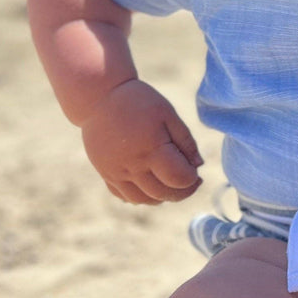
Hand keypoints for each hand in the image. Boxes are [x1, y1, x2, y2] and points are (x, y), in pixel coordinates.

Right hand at [80, 79, 203, 204]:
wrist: (99, 98)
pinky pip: (126, 196)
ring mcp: (116, 173)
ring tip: (171, 182)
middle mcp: (132, 166)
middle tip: (191, 181)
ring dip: (163, 197)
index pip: (178, 179)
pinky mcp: (106, 174)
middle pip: (163, 194)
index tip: (196, 171)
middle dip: (182, 192)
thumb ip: (185, 141)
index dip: (192, 180)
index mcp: (151, 149)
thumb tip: (198, 165)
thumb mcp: (168, 114)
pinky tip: (151, 183)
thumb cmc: (139, 101)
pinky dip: (142, 197)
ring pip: (144, 200)